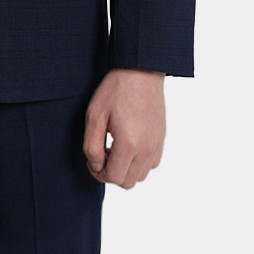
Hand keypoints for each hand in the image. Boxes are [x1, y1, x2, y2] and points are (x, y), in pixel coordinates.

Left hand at [82, 68, 165, 188]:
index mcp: (129, 143)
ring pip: (140, 176)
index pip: (114, 178)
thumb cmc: (116, 90)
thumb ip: (91, 146)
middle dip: (111, 173)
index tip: (91, 159)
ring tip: (114, 149)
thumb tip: (96, 165)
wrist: (141, 71)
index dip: (98, 173)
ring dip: (125, 169)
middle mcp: (147, 148)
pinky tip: (128, 146)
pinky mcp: (161, 139)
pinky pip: (151, 164)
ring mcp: (157, 144)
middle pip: (127, 182)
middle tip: (101, 154)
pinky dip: (138, 163)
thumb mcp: (94, 116)